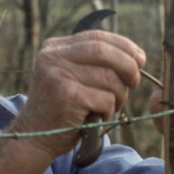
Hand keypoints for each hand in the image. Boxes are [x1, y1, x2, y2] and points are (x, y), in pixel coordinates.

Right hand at [10, 29, 146, 160]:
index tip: (140, 60)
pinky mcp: (67, 96)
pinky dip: (109, 111)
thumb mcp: (69, 76)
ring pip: (109, 78)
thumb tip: (136, 57)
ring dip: (119, 96)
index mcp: (54, 48)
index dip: (124, 46)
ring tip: (110, 107)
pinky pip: (106, 99)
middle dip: (128, 67)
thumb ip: (92, 62)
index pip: (97, 37)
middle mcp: (52, 57)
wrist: (33, 137)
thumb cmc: (60, 109)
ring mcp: (58, 75)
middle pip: (104, 51)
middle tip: (134, 83)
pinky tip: (97, 117)